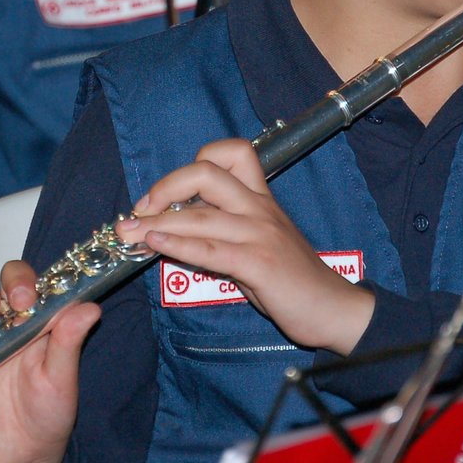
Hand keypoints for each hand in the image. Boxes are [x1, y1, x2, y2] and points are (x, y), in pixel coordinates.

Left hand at [114, 139, 374, 354]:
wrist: (334, 309)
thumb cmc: (293, 281)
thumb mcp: (258, 245)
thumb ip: (223, 232)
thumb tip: (175, 229)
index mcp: (260, 199)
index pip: (232, 152)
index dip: (192, 163)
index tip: (165, 192)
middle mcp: (259, 208)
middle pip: (206, 173)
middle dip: (164, 187)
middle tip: (139, 210)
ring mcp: (260, 234)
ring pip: (200, 215)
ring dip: (157, 222)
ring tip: (128, 232)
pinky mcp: (260, 264)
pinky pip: (211, 249)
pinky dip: (178, 244)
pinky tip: (155, 244)